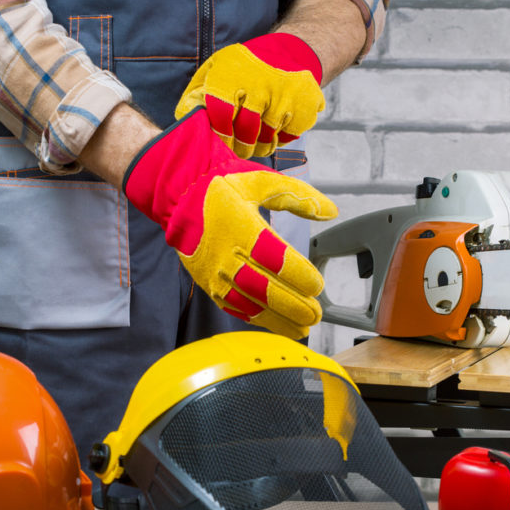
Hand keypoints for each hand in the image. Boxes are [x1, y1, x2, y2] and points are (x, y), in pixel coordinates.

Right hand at [123, 109, 336, 338]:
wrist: (178, 196)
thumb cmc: (223, 186)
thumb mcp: (262, 181)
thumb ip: (299, 196)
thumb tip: (331, 211)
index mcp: (242, 226)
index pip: (276, 259)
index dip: (299, 276)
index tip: (317, 285)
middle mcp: (227, 254)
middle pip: (265, 289)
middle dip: (293, 306)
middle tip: (315, 315)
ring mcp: (216, 273)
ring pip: (250, 304)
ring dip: (278, 319)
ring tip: (302, 328)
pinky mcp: (209, 285)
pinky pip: (235, 308)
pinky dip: (257, 319)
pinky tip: (276, 324)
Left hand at [174, 33, 324, 158]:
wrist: (286, 53)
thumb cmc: (241, 69)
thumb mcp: (215, 70)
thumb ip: (197, 94)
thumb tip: (185, 117)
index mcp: (233, 73)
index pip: (222, 114)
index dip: (220, 136)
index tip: (220, 145)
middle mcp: (260, 82)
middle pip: (247, 131)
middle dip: (240, 147)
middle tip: (238, 150)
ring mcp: (285, 94)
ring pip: (268, 138)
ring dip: (259, 147)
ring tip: (254, 143)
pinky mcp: (305, 104)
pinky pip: (287, 137)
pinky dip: (278, 140)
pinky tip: (273, 131)